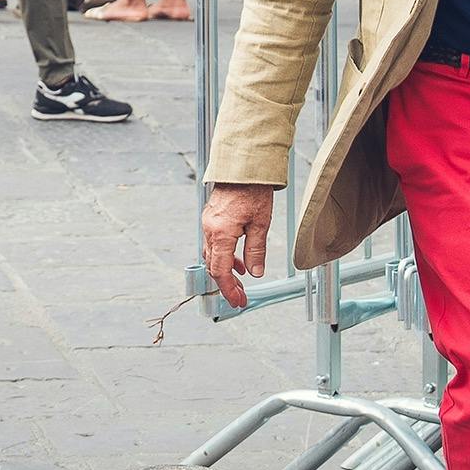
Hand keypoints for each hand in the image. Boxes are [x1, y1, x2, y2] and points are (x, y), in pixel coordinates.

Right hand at [202, 183, 276, 308]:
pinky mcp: (211, 219)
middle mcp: (210, 230)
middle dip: (227, 284)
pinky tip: (238, 261)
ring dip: (225, 271)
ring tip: (241, 282)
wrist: (242, 168)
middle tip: (240, 297)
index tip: (238, 301)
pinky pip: (213, 244)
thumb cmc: (252, 191)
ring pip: (212, 256)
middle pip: (214, 266)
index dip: (229, 289)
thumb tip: (256, 272)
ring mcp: (208, 224)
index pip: (221, 270)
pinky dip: (224, 256)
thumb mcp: (261, 224)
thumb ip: (256, 251)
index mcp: (221, 234)